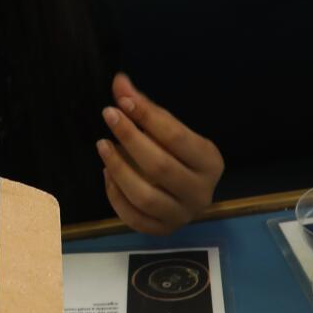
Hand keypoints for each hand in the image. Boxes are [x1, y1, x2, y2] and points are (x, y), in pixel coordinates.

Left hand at [96, 72, 223, 234]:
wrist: (189, 189)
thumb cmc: (178, 153)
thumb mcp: (168, 129)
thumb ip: (145, 107)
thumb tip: (119, 81)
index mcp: (210, 161)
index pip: (176, 137)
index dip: (147, 117)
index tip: (122, 100)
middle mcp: (201, 192)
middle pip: (160, 167)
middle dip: (130, 138)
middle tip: (109, 115)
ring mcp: (182, 215)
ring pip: (145, 197)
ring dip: (118, 169)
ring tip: (102, 145)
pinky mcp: (163, 230)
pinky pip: (134, 218)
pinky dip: (116, 196)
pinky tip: (107, 174)